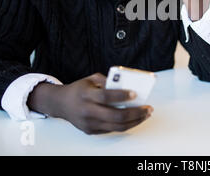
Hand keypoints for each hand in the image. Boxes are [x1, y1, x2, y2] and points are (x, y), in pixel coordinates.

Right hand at [30, 73, 152, 134]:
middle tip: (148, 108)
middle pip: (115, 116)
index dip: (121, 96)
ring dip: (135, 121)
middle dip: (135, 113)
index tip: (135, 93)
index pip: (105, 96)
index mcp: (86, 95)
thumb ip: (108, 80)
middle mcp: (87, 111)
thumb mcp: (91, 79)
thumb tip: (128, 85)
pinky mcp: (91, 131)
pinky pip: (112, 129)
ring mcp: (89, 123)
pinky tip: (135, 118)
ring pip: (117, 126)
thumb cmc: (80, 89)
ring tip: (146, 114)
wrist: (60, 104)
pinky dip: (126, 124)